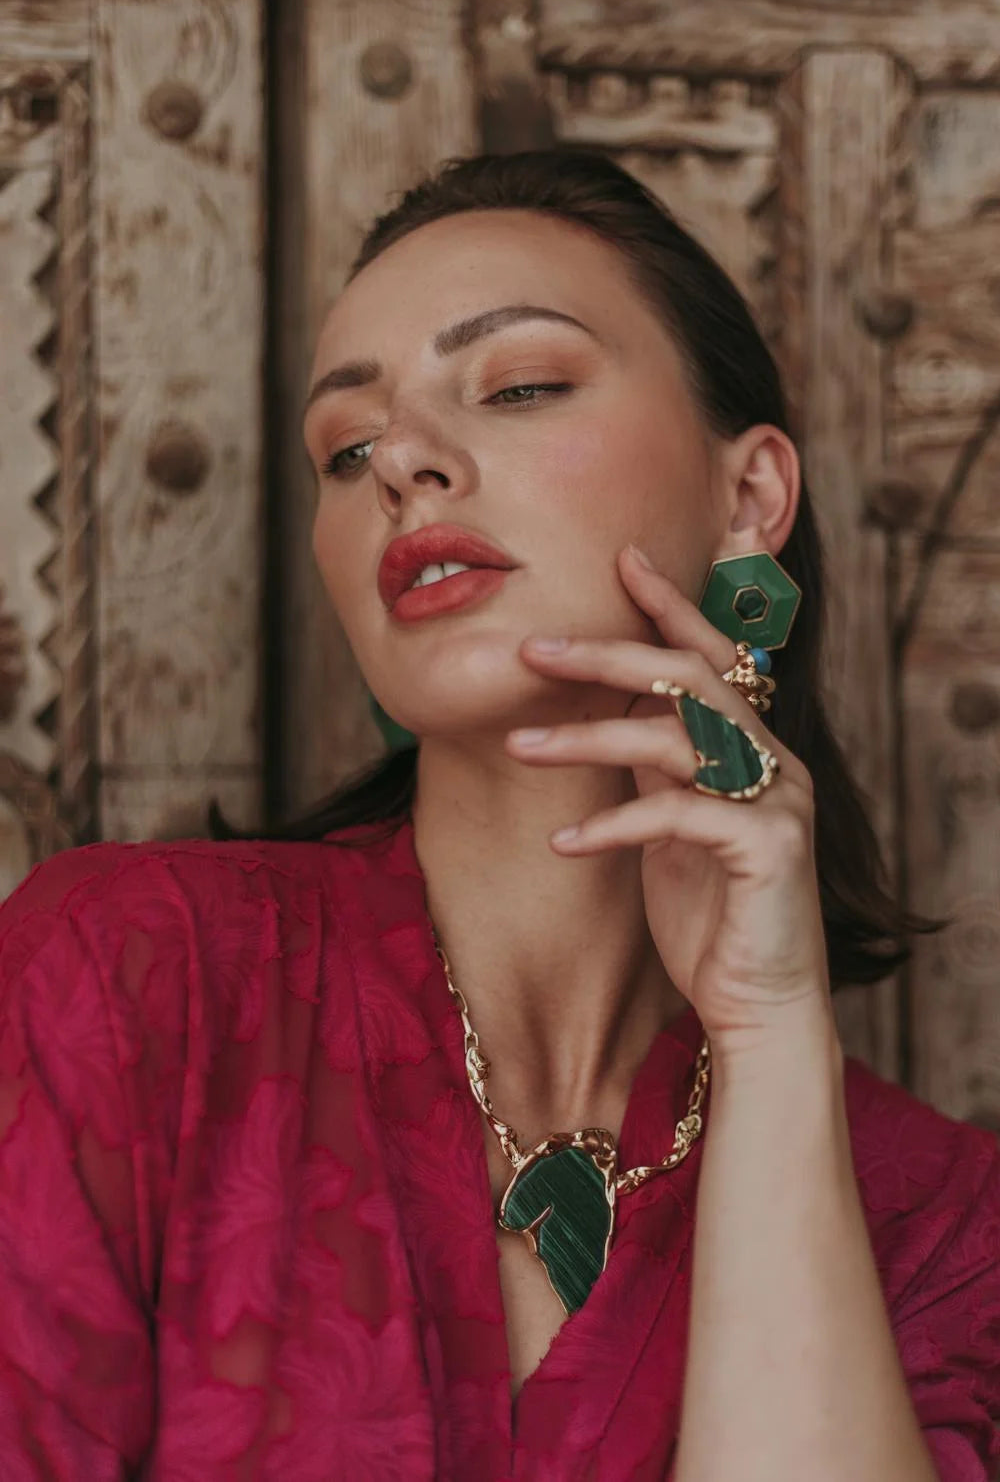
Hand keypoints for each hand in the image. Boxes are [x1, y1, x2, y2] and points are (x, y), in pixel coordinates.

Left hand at [505, 544, 832, 1051]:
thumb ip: (656, 769)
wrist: (761, 1006)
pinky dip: (613, 825)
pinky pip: (677, 816)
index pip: (710, 658)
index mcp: (748, 749)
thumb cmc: (712, 919)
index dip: (668, 607)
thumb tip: (607, 716)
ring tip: (517, 747)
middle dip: (607, 655)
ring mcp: (777, 801)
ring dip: (587, 739)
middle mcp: (771, 762)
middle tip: (533, 649)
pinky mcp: (767, 848)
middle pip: (689, 679)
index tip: (622, 560)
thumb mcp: (672, 828)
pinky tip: (564, 843)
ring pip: (675, 739)